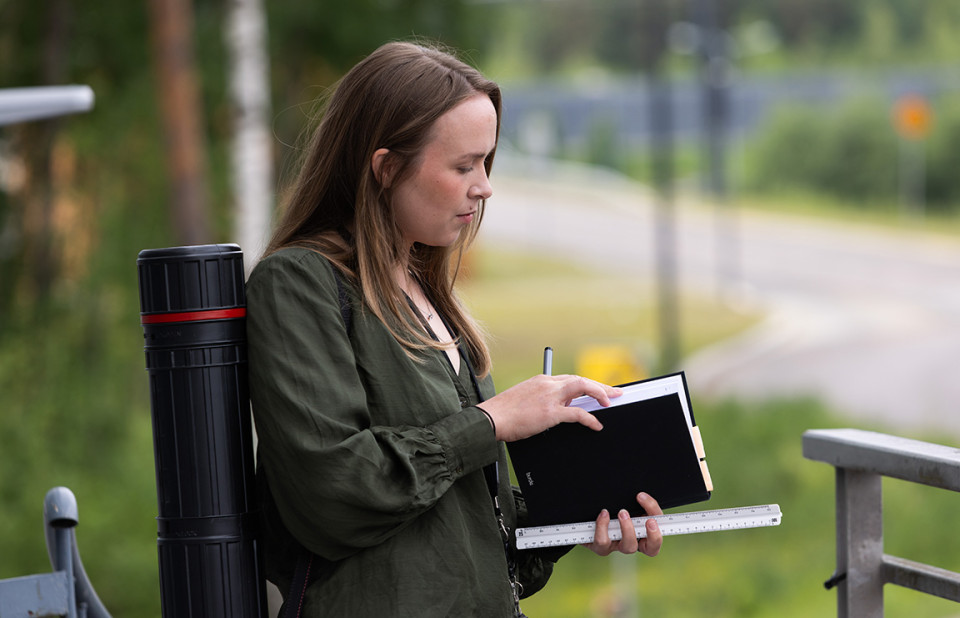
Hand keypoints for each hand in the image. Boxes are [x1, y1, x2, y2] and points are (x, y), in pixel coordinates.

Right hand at [478, 374, 621, 441]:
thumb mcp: (523, 400)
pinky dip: (590, 418)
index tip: (598, 389)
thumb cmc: (502, 414)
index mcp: (541, 381)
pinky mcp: (550, 412)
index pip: (570, 379)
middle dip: (600, 386)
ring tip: (612, 402)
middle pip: (581, 380)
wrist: (490, 419)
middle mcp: (547, 384)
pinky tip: (597, 425)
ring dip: (600, 393)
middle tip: (616, 392)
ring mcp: (549, 397)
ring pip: (583, 388)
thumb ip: (540, 399)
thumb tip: (555, 410)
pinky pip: (577, 413)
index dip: (588, 385)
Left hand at [584, 492, 662, 556]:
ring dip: (627, 529)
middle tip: (647, 520)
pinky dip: (603, 526)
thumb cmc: (612, 510)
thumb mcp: (629, 506)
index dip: (658, 535)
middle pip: (648, 549)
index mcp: (643, 536)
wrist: (587, 518)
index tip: (653, 520)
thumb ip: (639, 504)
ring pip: (627, 547)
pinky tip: (603, 514)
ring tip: (622, 512)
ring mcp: (616, 547)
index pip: (656, 541)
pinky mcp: (600, 547)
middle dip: (650, 534)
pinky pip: (602, 542)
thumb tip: (642, 496)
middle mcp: (632, 544)